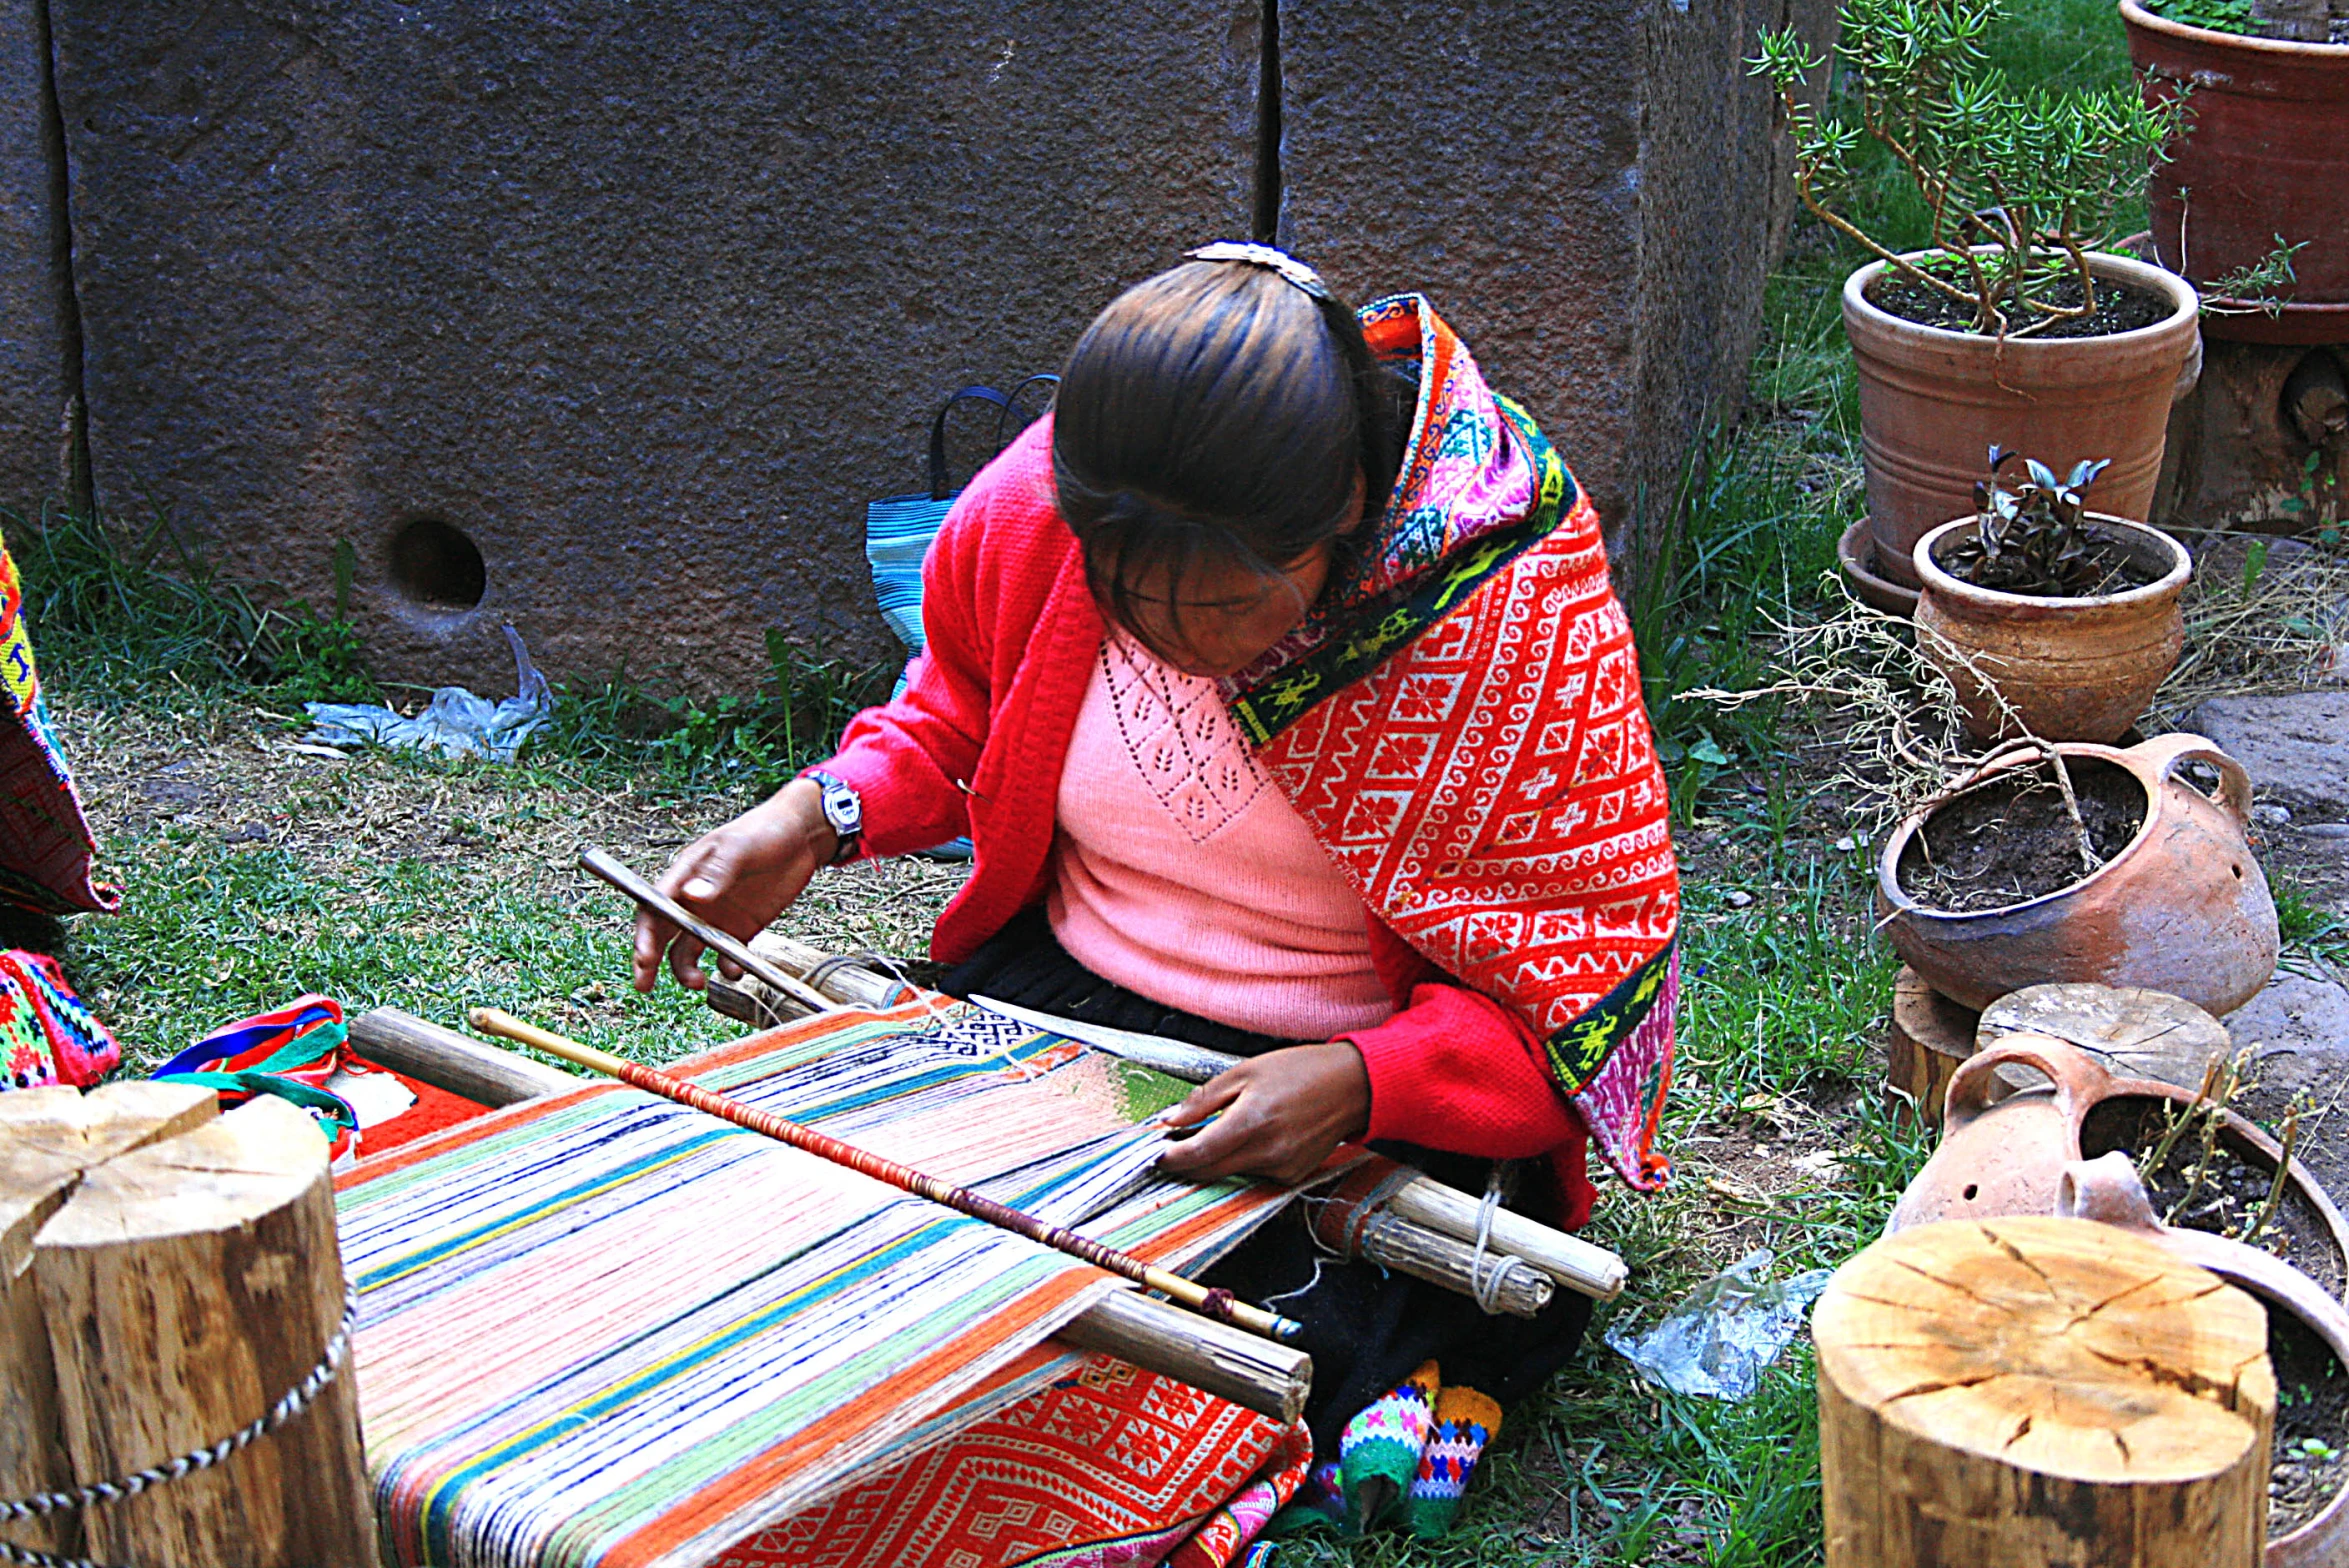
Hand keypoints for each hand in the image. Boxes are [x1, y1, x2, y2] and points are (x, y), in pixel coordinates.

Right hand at [630, 779, 836, 993]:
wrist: (801, 837)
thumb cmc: (765, 831)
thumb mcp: (740, 847)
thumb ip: (718, 872)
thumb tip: (692, 895)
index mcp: (686, 874)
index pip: (654, 907)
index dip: (645, 934)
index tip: (645, 957)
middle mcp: (694, 899)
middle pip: (662, 933)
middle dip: (649, 960)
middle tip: (644, 984)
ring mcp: (716, 916)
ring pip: (689, 949)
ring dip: (687, 969)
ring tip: (699, 983)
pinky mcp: (740, 928)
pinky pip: (725, 954)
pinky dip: (726, 967)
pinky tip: (735, 971)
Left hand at [1156, 1042, 1369, 1185]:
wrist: (1350, 1088)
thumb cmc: (1300, 1072)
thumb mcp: (1244, 1072)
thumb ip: (1204, 1099)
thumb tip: (1170, 1120)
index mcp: (1249, 1122)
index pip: (1196, 1155)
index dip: (1170, 1157)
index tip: (1156, 1152)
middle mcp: (1265, 1152)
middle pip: (1208, 1172)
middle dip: (1186, 1163)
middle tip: (1174, 1146)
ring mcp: (1280, 1168)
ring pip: (1230, 1174)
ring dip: (1215, 1160)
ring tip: (1219, 1132)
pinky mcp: (1291, 1176)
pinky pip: (1253, 1174)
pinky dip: (1242, 1160)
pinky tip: (1252, 1138)